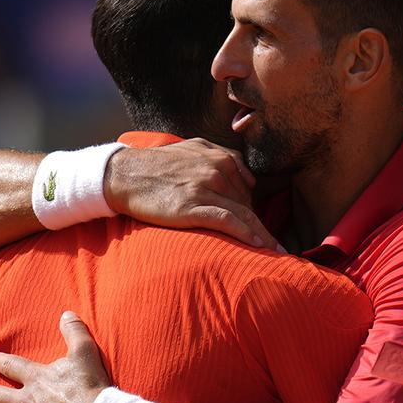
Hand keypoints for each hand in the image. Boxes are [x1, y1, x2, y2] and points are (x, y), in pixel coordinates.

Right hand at [103, 139, 282, 250]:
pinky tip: (259, 246)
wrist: (125, 175)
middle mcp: (217, 171)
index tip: (267, 230)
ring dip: (263, 235)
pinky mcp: (193, 207)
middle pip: (248, 204)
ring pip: (244, 213)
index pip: (247, 189)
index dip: (255, 211)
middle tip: (277, 248)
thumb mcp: (192, 148)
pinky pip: (228, 221)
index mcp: (221, 158)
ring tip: (277, 254)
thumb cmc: (157, 164)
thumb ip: (222, 155)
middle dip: (261, 226)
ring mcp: (206, 189)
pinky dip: (247, 234)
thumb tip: (249, 177)